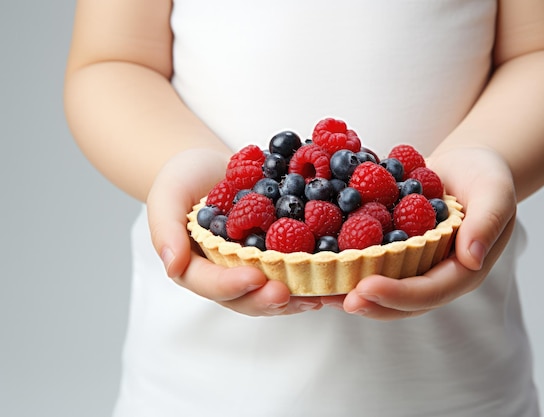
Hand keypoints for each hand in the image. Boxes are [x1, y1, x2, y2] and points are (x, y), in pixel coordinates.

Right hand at [146, 148, 321, 315]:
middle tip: (288, 294)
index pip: (211, 284)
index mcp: (196, 267)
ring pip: (273, 291)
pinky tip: (333, 273)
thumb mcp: (167, 197)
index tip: (254, 278)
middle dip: (268, 300)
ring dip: (296, 296)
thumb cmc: (182, 180)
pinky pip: (293, 269)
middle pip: (247, 298)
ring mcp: (253, 268)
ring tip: (319, 295)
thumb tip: (171, 266)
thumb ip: (165, 230)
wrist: (209, 166)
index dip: (232, 285)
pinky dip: (312, 274)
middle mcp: (227, 275)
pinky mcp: (276, 255)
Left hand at [323, 147, 516, 319]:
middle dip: (366, 301)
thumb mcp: (496, 193)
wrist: (465, 166)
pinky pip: (366, 260)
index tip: (366, 288)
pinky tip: (314, 261)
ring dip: (346, 290)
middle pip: (398, 301)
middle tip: (332, 298)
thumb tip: (472, 258)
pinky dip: (341, 263)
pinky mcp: (391, 250)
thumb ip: (487, 222)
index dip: (397, 294)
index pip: (428, 291)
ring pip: (378, 286)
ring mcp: (410, 264)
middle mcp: (432, 274)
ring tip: (314, 291)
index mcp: (460, 270)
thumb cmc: (486, 178)